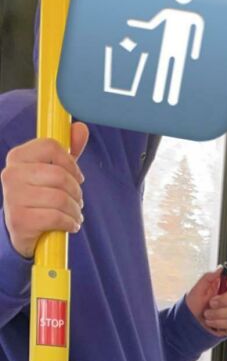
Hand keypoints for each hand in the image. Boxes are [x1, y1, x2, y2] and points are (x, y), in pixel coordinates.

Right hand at [1, 122, 88, 258]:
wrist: (21, 232)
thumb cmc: (38, 199)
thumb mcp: (50, 173)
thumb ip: (65, 153)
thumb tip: (81, 128)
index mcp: (17, 157)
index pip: (50, 146)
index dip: (71, 162)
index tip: (78, 177)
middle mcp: (11, 174)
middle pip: (59, 175)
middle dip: (76, 191)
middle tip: (78, 201)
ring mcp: (13, 197)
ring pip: (59, 197)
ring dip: (75, 210)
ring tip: (75, 214)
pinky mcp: (20, 220)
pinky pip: (55, 217)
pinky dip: (70, 222)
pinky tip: (71, 225)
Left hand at [185, 268, 226, 336]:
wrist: (188, 324)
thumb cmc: (191, 307)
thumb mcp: (196, 289)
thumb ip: (208, 277)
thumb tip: (220, 268)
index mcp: (220, 287)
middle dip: (222, 300)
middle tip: (210, 303)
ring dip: (216, 314)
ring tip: (206, 314)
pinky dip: (217, 323)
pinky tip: (210, 322)